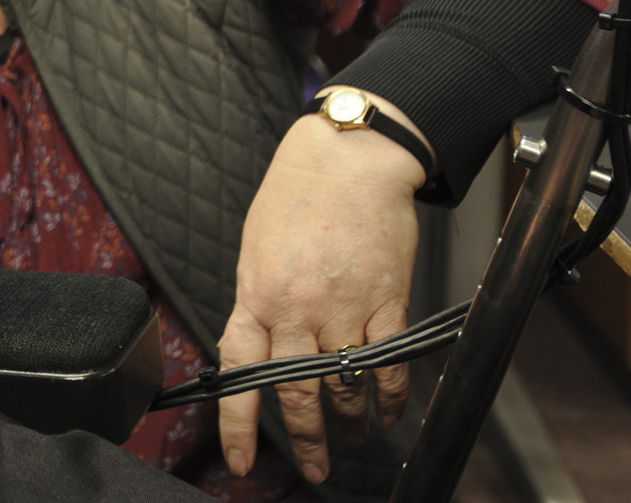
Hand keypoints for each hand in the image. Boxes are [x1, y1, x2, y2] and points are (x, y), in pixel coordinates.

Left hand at [216, 91, 428, 484]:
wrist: (346, 161)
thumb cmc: (295, 198)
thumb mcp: (255, 251)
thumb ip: (259, 304)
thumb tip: (260, 349)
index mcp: (256, 296)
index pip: (240, 374)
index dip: (240, 425)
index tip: (242, 461)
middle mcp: (296, 309)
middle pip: (297, 393)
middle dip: (307, 441)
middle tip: (315, 468)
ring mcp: (344, 309)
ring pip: (345, 387)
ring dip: (350, 422)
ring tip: (354, 439)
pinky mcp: (387, 302)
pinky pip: (389, 366)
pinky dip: (391, 397)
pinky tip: (390, 412)